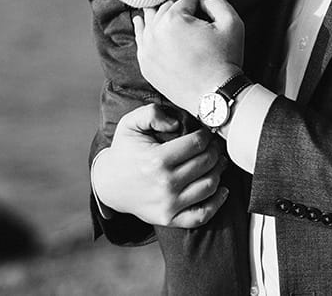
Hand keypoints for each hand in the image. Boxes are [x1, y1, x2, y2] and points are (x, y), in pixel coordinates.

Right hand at [92, 104, 228, 227]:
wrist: (108, 184)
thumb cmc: (124, 151)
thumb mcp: (130, 124)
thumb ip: (152, 113)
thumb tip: (176, 123)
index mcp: (158, 159)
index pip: (197, 144)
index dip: (206, 135)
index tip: (205, 133)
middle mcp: (165, 184)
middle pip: (206, 163)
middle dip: (215, 150)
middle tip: (214, 145)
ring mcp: (168, 204)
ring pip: (209, 186)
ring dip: (219, 171)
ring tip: (217, 162)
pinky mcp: (169, 218)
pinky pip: (202, 215)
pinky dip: (217, 203)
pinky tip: (222, 190)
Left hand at [134, 0, 243, 113]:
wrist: (215, 95)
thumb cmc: (225, 59)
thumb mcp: (232, 23)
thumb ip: (217, 2)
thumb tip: (203, 1)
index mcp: (173, 19)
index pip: (185, 0)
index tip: (204, 2)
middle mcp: (155, 32)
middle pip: (165, 9)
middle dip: (178, 6)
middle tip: (190, 8)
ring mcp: (147, 50)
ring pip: (148, 22)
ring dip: (156, 13)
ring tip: (159, 7)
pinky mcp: (145, 65)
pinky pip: (140, 41)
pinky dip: (142, 30)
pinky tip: (140, 22)